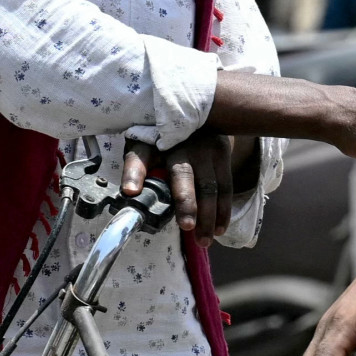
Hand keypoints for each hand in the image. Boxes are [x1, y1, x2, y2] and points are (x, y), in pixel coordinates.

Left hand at [123, 126, 232, 245]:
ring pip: (209, 185)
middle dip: (186, 202)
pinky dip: (223, 210)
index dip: (134, 173)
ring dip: (208, 216)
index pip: (139, 156)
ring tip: (203, 240)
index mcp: (151, 142)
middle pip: (182, 174)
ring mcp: (204, 147)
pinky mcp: (222, 152)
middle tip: (187, 227)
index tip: (130, 192)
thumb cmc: (163, 140)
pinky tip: (219, 229)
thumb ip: (140, 172)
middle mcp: (179, 141)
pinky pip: (225, 186)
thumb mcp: (146, 149)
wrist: (199, 116)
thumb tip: (131, 200)